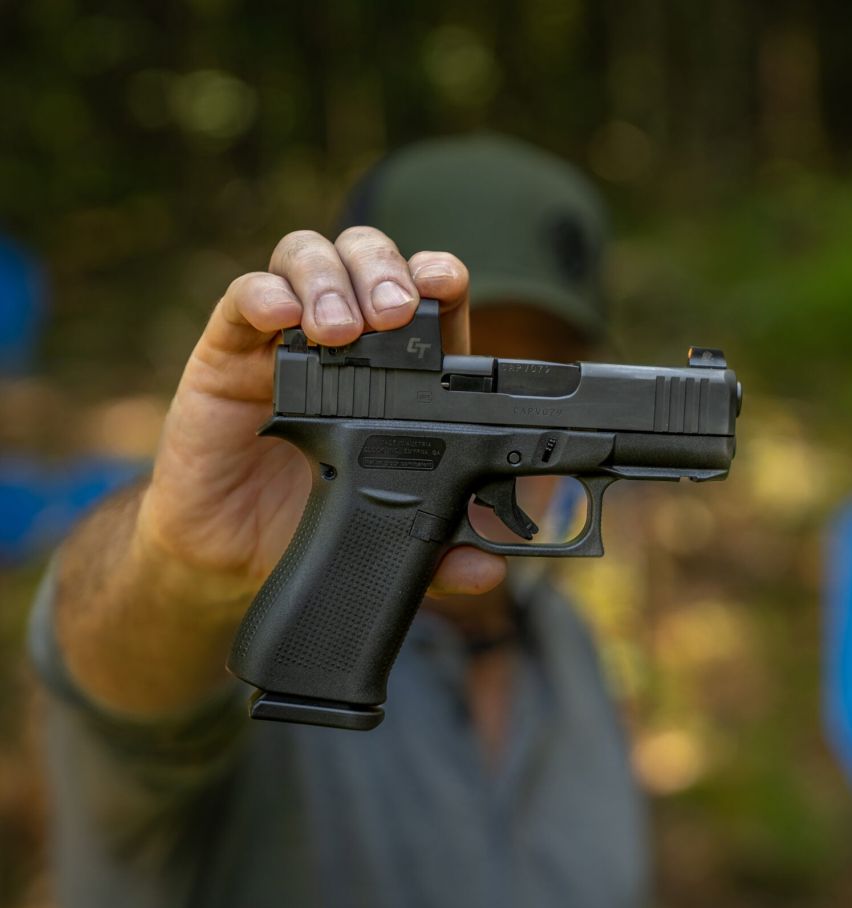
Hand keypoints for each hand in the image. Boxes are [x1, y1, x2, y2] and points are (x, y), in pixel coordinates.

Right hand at [136, 227, 505, 597]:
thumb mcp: (389, 539)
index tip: (445, 287)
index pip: (429, 299)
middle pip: (371, 258)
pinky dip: (263, 294)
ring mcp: (285, 335)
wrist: (230, 549)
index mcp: (401, 368)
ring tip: (340, 329)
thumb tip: (488, 569)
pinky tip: (281, 319)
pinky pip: (241, 298)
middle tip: (395, 313)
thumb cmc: (317, 519)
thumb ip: (443, 552)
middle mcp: (347, 337)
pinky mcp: (226, 349)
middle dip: (386, 271)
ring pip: (309, 259)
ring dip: (330, 280)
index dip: (439, 279)